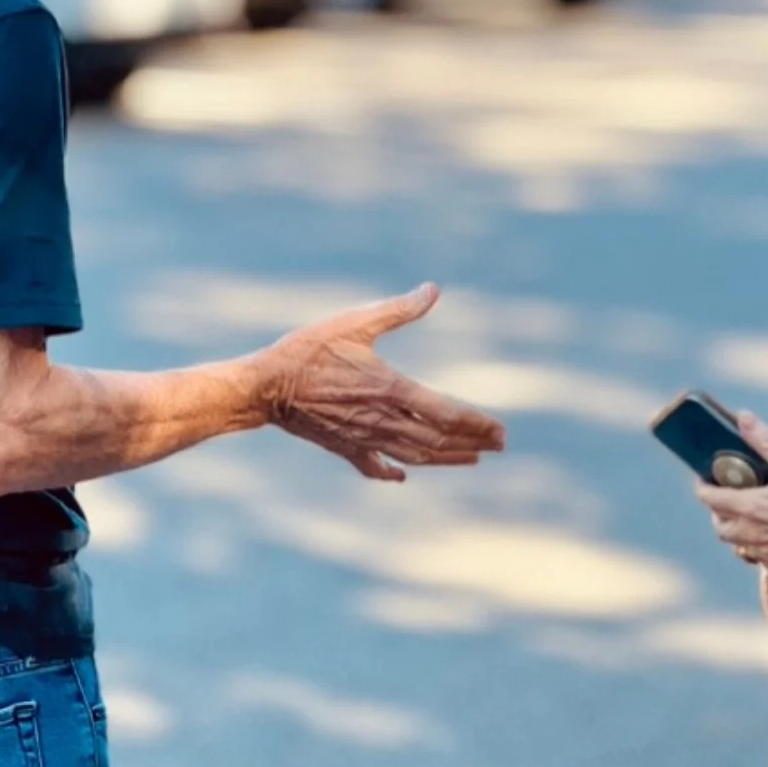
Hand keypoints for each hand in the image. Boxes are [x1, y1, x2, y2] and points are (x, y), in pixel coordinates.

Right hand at [252, 283, 506, 481]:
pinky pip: (374, 466)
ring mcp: (364, 439)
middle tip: (499, 446)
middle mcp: (384, 420)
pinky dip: (393, 472)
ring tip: (471, 458)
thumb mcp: (355, 323)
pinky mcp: (343, 447)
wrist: (266, 385)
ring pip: (415, 457)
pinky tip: (403, 477)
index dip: (478, 424)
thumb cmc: (309, 349)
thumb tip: (432, 289)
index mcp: (392, 389)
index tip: (501, 431)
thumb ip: (398, 310)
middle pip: (438, 441)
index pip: (448, 414)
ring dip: (446, 459)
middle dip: (473, 443)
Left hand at [696, 412, 767, 574]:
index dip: (704, 485)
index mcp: (752, 508)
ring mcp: (766, 554)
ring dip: (735, 527)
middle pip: (718, 524)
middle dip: (718, 508)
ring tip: (750, 511)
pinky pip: (756, 557)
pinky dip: (756, 544)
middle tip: (731, 492)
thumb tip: (742, 418)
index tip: (707, 476)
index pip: (709, 498)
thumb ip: (766, 441)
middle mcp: (753, 535)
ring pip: (735, 543)